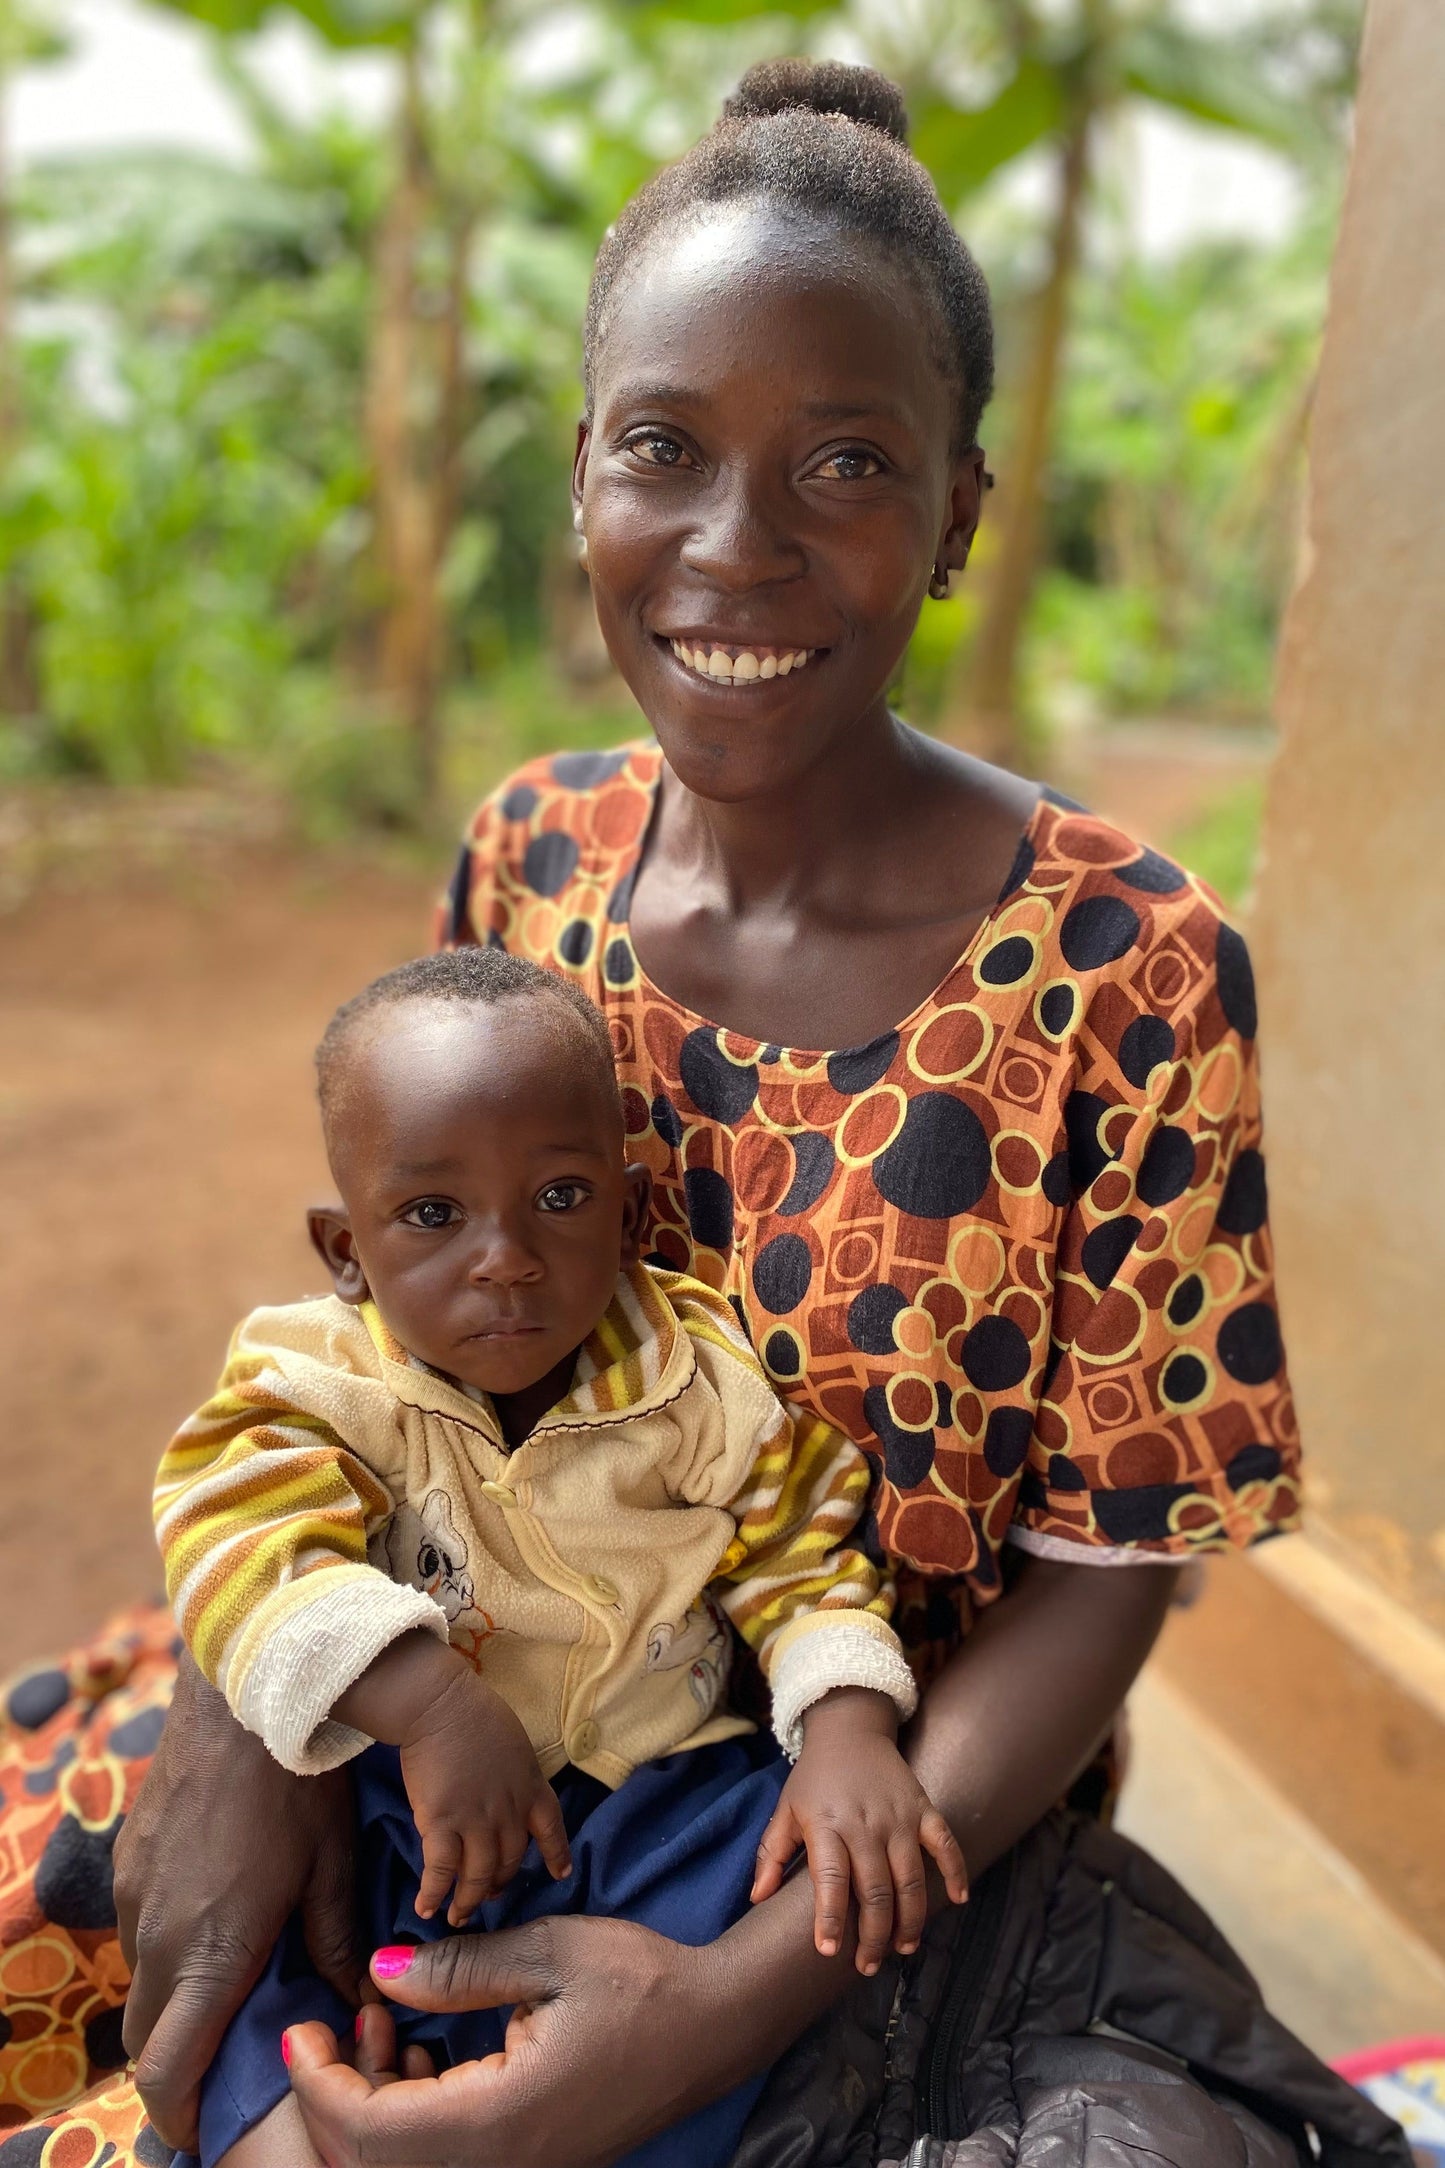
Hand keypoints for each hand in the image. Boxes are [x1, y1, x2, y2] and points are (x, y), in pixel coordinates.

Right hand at [114, 1651, 361, 2150]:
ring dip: (174, 2003)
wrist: (240, 1693)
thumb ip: (335, 1943)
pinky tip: (217, 1921)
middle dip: (179, 2065)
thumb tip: (352, 2004)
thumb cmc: (299, 1781)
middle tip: (228, 2062)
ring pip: (141, 1983)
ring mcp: (135, 1896)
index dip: (183, 2113)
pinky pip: (140, 1930)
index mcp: (211, 1949)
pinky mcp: (130, 1863)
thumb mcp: (333, 1864)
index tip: (210, 2127)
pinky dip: (169, 1951)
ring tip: (228, 1991)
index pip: (170, 2067)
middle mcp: (157, 1933)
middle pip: (148, 2038)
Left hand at [286, 1917, 723, 2167]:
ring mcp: (519, 2167)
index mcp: (499, 2119)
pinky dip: (412, 2106)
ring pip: (407, 2160)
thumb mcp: (547, 1953)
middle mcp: (502, 2163)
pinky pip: (444, 2153)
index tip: (299, 2025)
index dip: (317, 2083)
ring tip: (384, 2021)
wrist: (717, 2023)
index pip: (370, 2131)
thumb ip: (457, 1970)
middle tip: (335, 2021)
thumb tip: (378, 1972)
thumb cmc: (640, 1980)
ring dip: (374, 2099)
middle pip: (376, 2162)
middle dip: (338, 2093)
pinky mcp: (529, 2157)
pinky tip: (422, 2047)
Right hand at [400, 1663, 571, 1925]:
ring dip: (468, 1901)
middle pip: (510, 1861)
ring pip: (479, 1876)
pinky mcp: (442, 1825)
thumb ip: (514, 1777)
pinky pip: (441, 1871)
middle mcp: (509, 1812)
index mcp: (531, 1787)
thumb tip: (502, 1797)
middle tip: (488, 1896)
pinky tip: (426, 1909)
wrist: (441, 1705)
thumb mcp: (514, 1746)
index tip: (560, 1873)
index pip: (551, 1828)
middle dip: (499, 1884)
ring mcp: (477, 1821)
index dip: (556, 1853)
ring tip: (459, 1916)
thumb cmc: (474, 1714)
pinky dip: (434, 1894)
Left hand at [751, 1688, 967, 1975]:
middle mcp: (865, 1824)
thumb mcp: (786, 1810)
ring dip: (910, 1918)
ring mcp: (899, 1817)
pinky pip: (945, 1843)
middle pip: (875, 1890)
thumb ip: (771, 1854)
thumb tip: (757, 1899)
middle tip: (868, 1965)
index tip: (828, 1951)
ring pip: (910, 1878)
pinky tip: (959, 1899)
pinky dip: (955, 1871)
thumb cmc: (814, 1778)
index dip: (830, 1918)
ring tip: (904, 1948)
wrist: (849, 1729)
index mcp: (827, 1826)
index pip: (829, 1880)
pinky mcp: (924, 1808)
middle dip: (873, 1935)